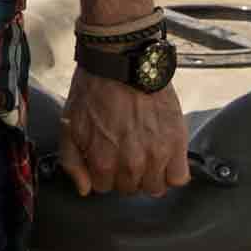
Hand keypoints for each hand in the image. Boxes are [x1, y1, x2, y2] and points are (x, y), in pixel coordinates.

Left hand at [58, 68, 188, 196]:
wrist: (123, 61)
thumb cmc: (94, 89)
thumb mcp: (70, 125)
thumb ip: (72, 161)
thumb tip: (86, 190)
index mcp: (103, 161)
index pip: (104, 187)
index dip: (104, 172)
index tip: (108, 157)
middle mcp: (131, 164)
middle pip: (131, 189)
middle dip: (125, 174)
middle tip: (126, 152)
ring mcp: (156, 155)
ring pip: (155, 187)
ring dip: (149, 175)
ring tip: (145, 154)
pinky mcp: (177, 143)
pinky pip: (180, 177)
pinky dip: (173, 171)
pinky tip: (165, 157)